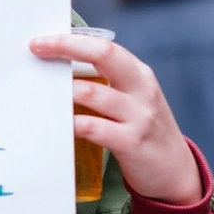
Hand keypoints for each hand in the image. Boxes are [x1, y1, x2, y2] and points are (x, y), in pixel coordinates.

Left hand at [29, 33, 202, 203]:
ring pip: (92, 93)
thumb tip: (58, 73)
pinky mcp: (131, 143)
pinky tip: (58, 125)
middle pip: (104, 55)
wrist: (176, 173)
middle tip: (37, 49)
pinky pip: (94, 128)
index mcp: (139, 75)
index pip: (105, 47)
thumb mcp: (134, 102)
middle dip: (67, 47)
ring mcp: (138, 116)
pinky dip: (72, 124)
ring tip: (40, 93)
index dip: (72, 40)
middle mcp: (141, 90)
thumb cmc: (143, 133)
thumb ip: (107, 85)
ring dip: (63, 91)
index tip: (41, 41)